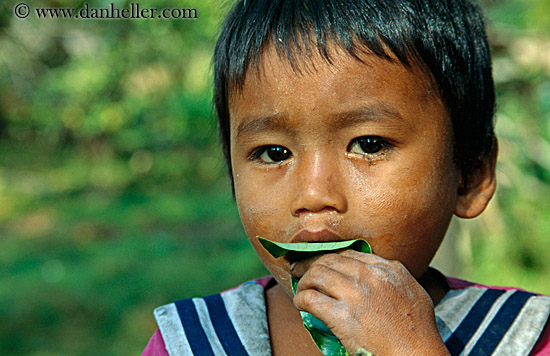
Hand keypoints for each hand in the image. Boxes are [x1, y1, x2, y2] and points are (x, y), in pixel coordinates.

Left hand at [291, 250, 450, 355]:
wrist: (417, 354)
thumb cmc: (419, 331)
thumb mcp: (412, 291)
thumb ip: (392, 277)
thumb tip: (374, 274)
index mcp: (388, 268)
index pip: (350, 254)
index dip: (331, 258)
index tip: (322, 262)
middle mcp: (370, 276)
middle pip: (330, 260)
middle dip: (311, 264)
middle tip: (300, 270)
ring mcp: (355, 294)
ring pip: (317, 274)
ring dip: (305, 281)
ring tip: (302, 289)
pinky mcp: (343, 316)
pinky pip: (311, 299)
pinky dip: (301, 299)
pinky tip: (300, 304)